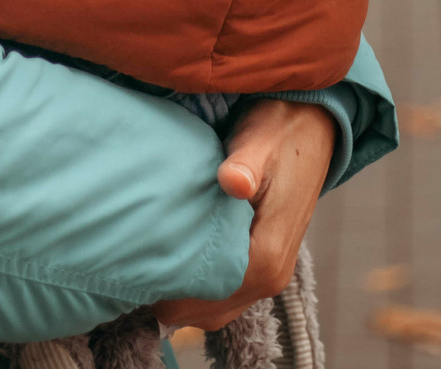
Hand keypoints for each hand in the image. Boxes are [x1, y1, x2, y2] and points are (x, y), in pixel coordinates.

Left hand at [151, 100, 334, 332]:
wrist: (311, 129)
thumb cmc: (279, 133)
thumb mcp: (260, 141)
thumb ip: (245, 165)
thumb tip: (233, 181)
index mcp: (268, 256)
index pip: (208, 296)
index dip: (169, 287)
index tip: (132, 267)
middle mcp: (271, 277)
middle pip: (206, 311)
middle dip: (168, 295)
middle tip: (129, 264)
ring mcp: (268, 276)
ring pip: (212, 309)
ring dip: (180, 294)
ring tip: (144, 262)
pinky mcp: (261, 266)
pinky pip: (221, 295)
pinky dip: (195, 287)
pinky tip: (170, 258)